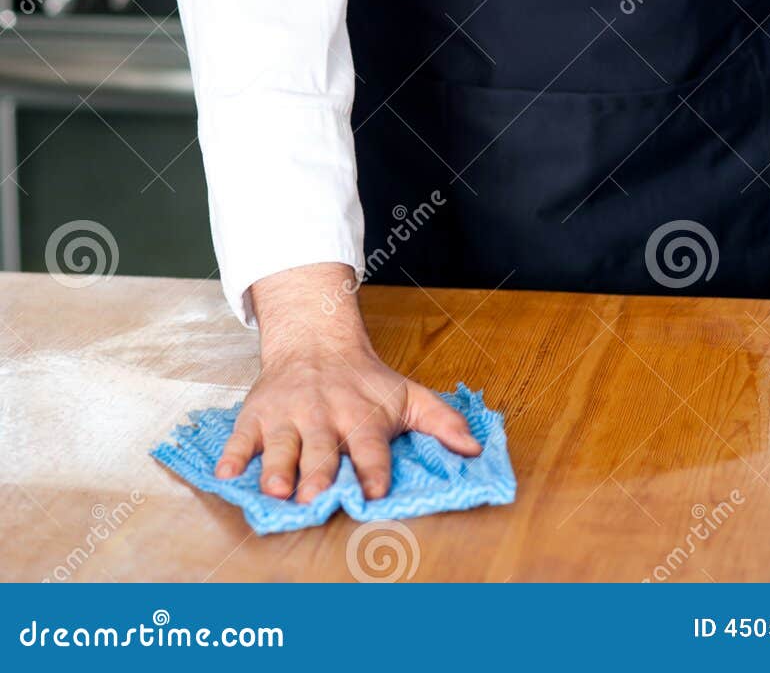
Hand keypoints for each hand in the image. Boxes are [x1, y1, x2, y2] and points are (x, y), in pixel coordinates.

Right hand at [214, 263, 481, 502]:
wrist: (314, 340)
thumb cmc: (364, 380)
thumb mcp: (406, 394)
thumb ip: (442, 421)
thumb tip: (475, 449)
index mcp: (361, 415)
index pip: (370, 445)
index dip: (373, 468)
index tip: (374, 491)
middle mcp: (323, 415)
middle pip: (321, 449)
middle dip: (318, 472)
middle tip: (315, 496)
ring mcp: (287, 415)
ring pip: (280, 445)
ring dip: (277, 468)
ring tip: (275, 490)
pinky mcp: (257, 414)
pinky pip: (242, 435)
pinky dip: (232, 454)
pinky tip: (225, 472)